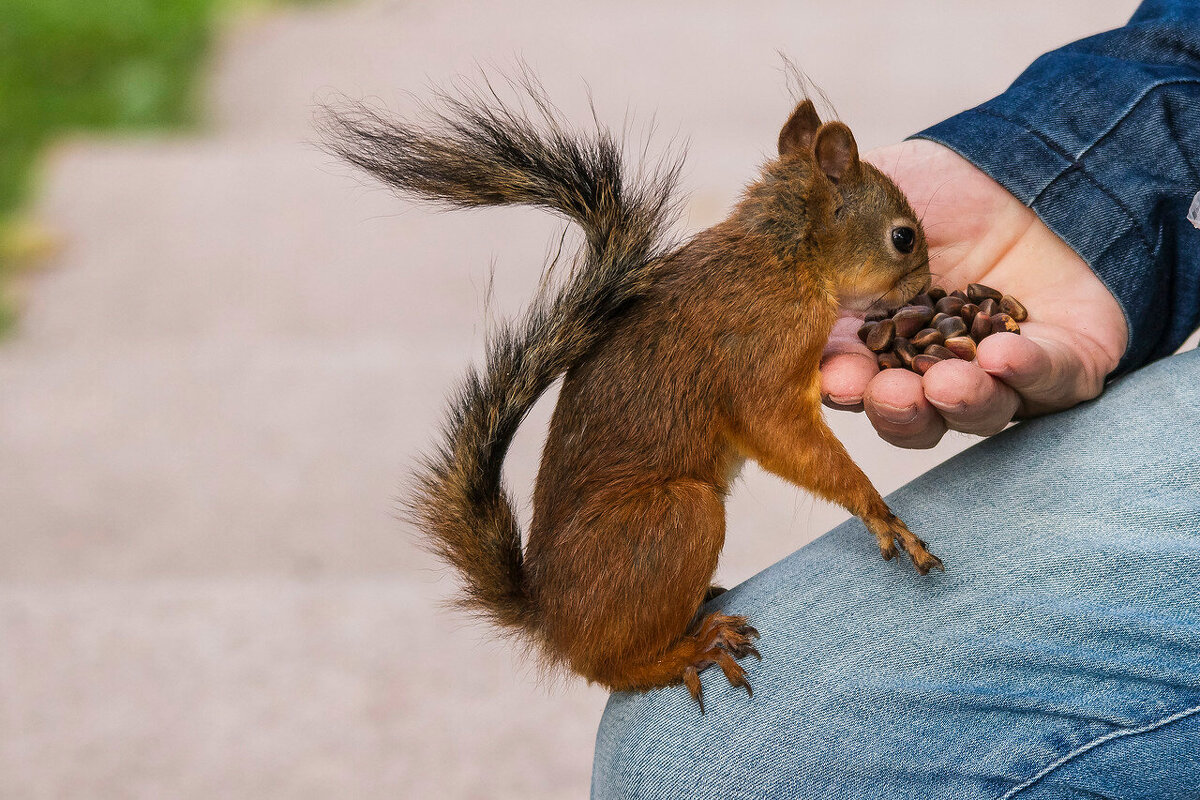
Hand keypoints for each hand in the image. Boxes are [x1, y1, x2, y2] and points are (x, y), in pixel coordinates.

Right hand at [821, 140, 1127, 447]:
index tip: (837, 380)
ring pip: (979, 412)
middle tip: (892, 394)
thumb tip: (772, 251)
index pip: (856, 379)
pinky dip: (1028, 374)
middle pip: (911, 413)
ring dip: (960, 404)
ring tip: (950, 385)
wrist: (1032, 162)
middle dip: (899, 410)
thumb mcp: (866, 195)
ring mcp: (998, 373)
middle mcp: (934, 368)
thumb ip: (820, 226)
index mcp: (879, 341)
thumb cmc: (941, 185)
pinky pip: (1050, 382)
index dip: (845, 386)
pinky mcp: (1063, 365)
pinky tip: (1007, 356)